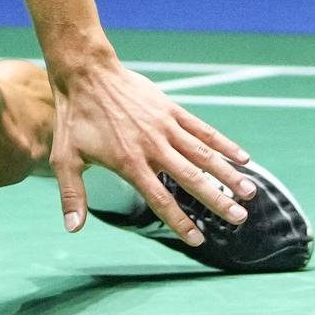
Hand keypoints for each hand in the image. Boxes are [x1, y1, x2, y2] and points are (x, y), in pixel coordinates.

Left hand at [49, 55, 255, 244]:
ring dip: (228, 174)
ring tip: (250, 193)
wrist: (86, 75)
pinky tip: (243, 157)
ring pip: (203, 155)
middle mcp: (153, 148)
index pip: (160, 200)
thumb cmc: (74, 119)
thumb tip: (72, 228)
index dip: (180, 222)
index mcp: (130, 163)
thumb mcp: (64, 158)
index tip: (198, 240)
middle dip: (217, 200)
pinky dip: (224, 143)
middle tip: (239, 219)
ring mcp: (165, 127)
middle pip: (191, 179)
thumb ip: (73, 195)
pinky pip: (203, 129)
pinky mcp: (171, 110)